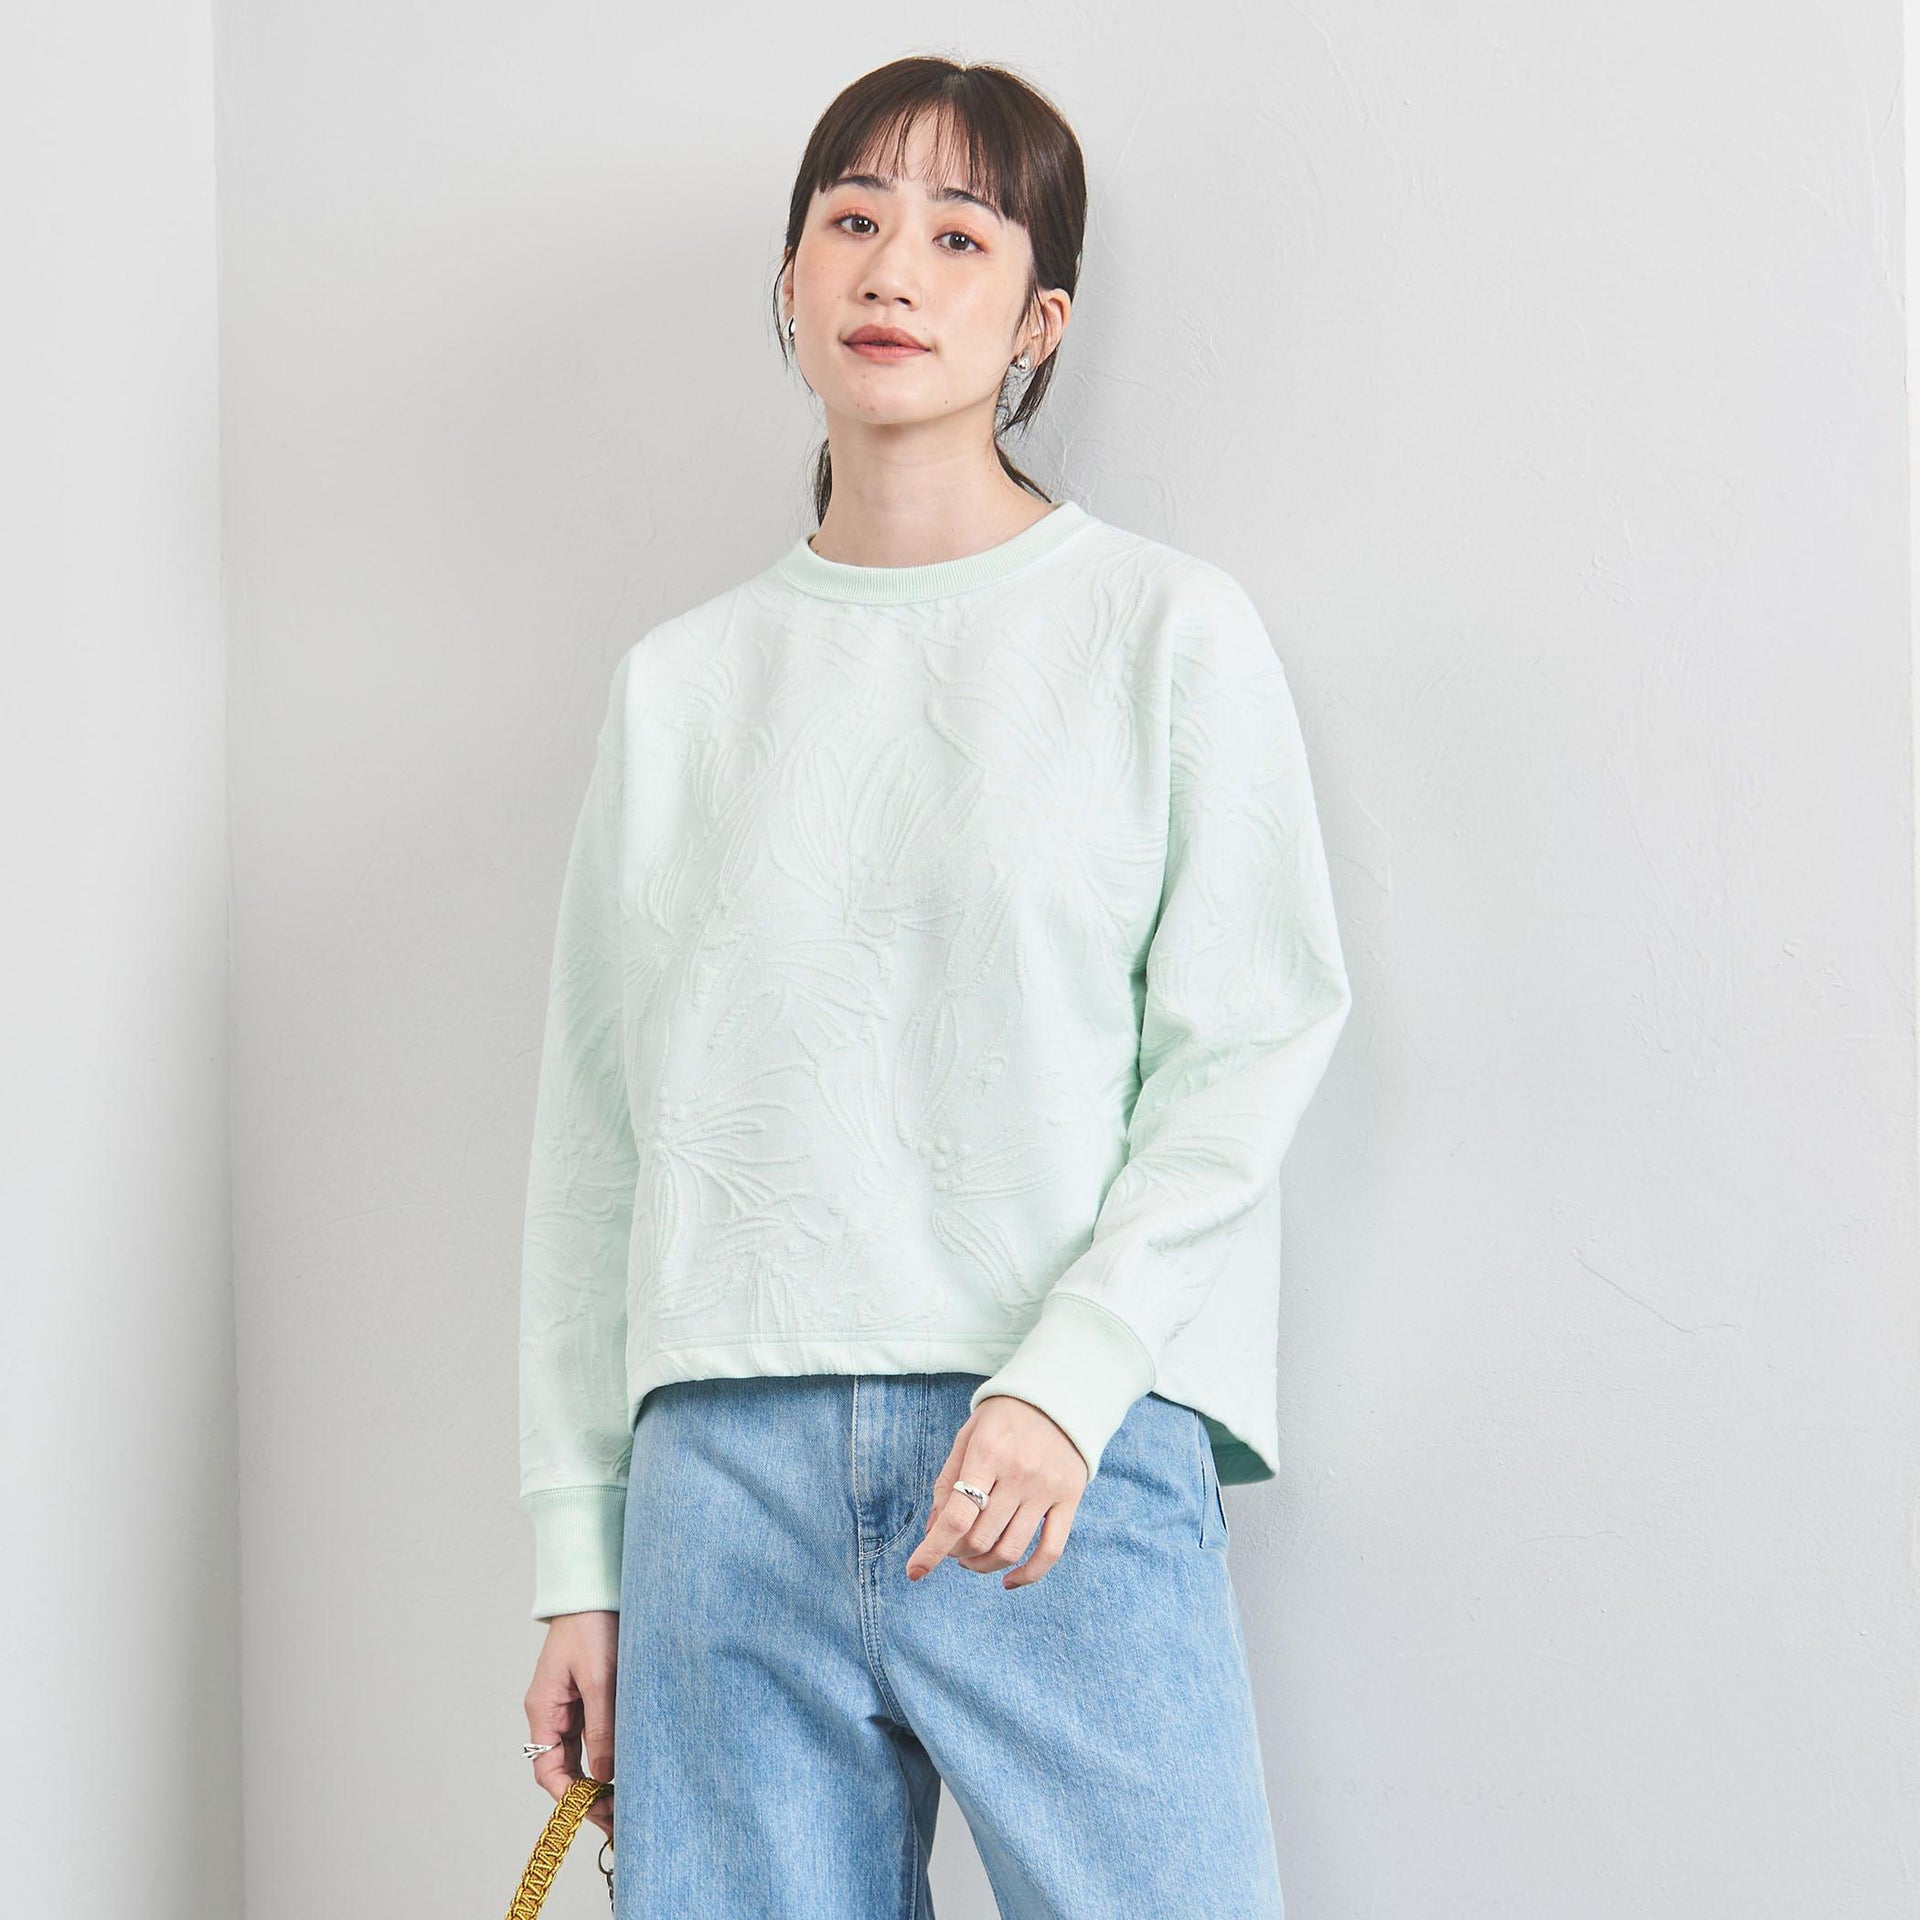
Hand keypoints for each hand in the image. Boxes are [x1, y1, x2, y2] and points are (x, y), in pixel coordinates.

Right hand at [524, 1610, 618, 1838]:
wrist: (595, 1588)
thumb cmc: (592, 1625)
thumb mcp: (600, 1678)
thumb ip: (602, 1727)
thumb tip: (604, 1775)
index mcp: (544, 1710)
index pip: (548, 1771)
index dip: (570, 1798)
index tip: (598, 1813)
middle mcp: (552, 1712)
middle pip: (564, 1769)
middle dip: (588, 1796)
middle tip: (619, 1818)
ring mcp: (570, 1705)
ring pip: (580, 1756)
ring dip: (598, 1779)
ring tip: (625, 1801)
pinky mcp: (588, 1696)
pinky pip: (592, 1736)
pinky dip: (606, 1756)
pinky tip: (625, 1768)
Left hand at [906, 1393, 1089, 1588]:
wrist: (1058, 1395)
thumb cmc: (1004, 1417)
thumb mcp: (967, 1436)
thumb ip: (948, 1481)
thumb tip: (933, 1531)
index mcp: (987, 1453)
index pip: (956, 1516)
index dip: (932, 1550)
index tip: (914, 1571)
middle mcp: (1018, 1473)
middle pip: (980, 1538)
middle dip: (956, 1553)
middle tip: (951, 1547)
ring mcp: (1047, 1488)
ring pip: (1010, 1550)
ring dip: (983, 1566)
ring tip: (972, 1559)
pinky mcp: (1070, 1499)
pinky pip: (1051, 1551)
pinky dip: (1028, 1574)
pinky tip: (1008, 1579)